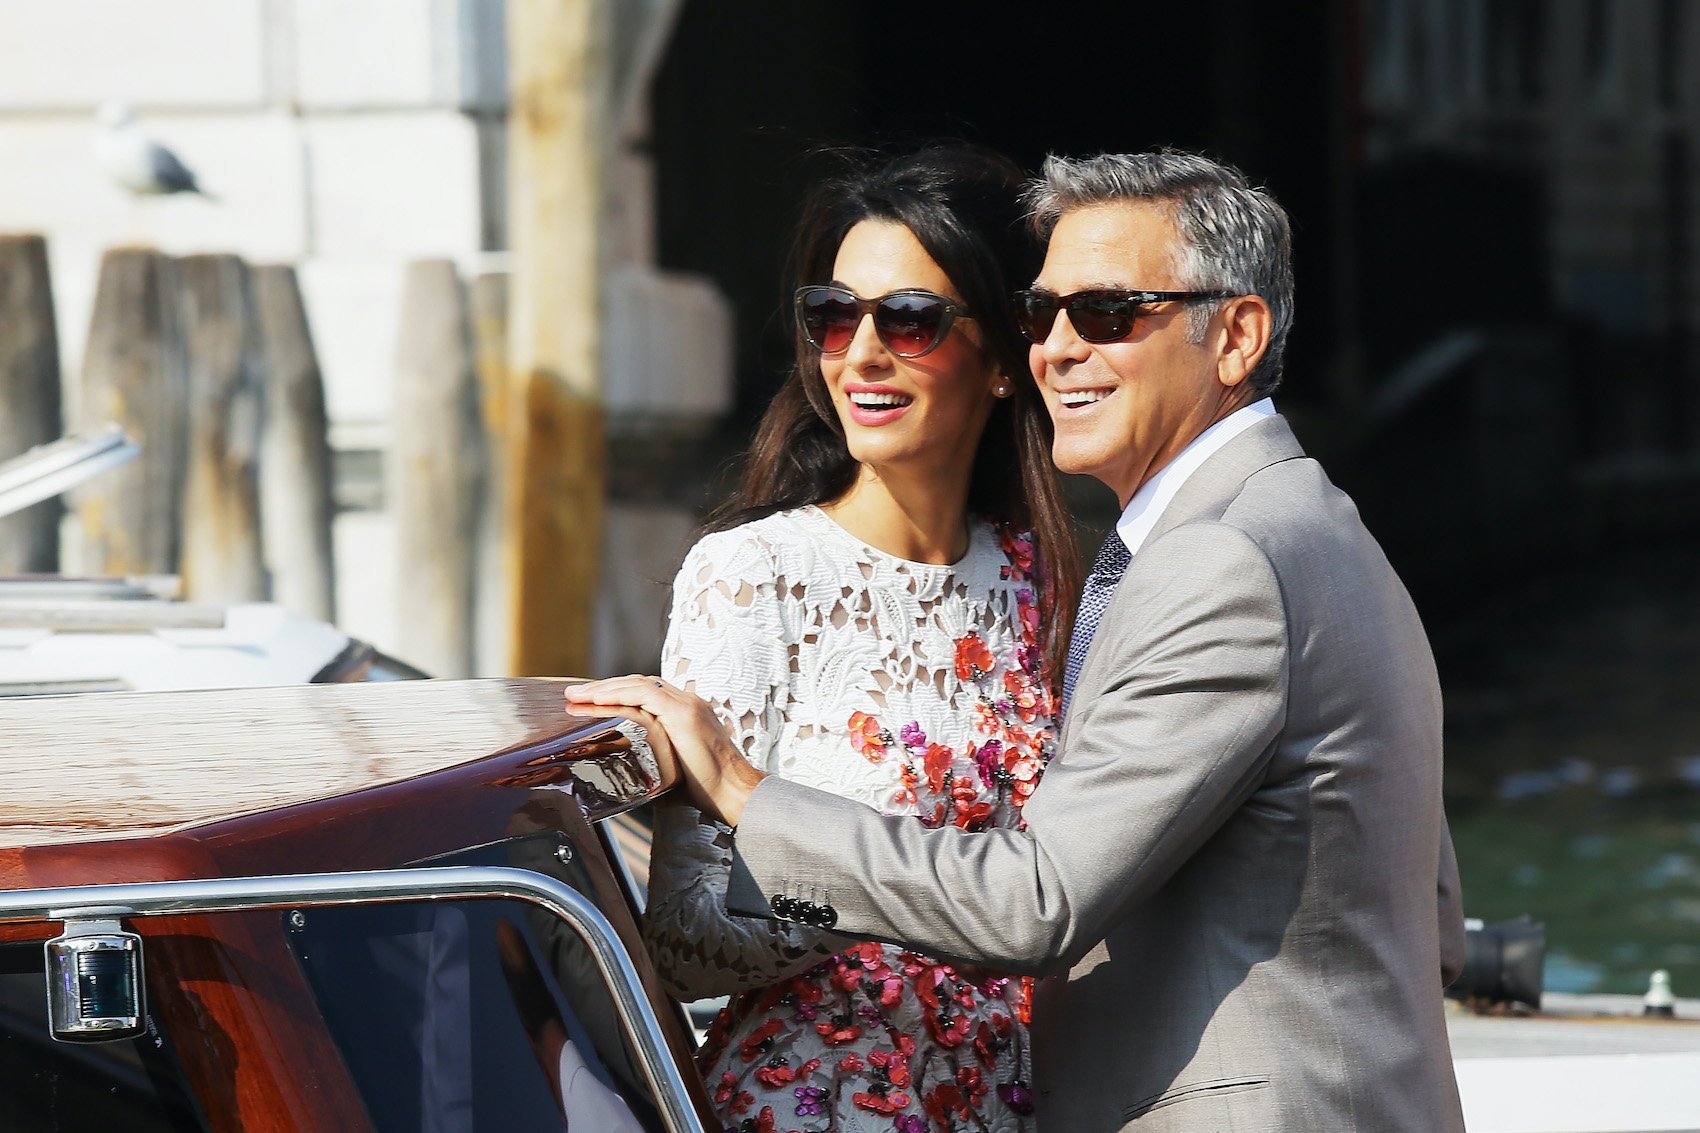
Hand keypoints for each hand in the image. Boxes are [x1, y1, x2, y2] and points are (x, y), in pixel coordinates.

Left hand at [564, 676, 764, 826]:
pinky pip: (643, 695)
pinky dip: (617, 694)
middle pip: (638, 684)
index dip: (616, 694)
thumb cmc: (706, 790)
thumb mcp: (673, 770)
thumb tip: (627, 780)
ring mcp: (686, 705)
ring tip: (576, 695)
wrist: (733, 792)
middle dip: (604, 687)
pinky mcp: (683, 713)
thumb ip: (653, 764)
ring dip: (603, 688)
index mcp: (685, 713)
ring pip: (637, 685)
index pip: (645, 693)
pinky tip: (596, 699)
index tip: (591, 701)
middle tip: (575, 694)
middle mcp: (687, 702)